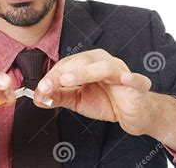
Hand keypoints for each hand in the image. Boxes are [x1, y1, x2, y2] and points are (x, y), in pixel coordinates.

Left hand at [34, 48, 153, 135]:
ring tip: (67, 81)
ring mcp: (122, 73)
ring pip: (105, 66)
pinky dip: (132, 78)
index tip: (40, 89)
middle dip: (62, 73)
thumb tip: (37, 96)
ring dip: (85, 72)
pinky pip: (137, 80)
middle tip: (47, 86)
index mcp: (90, 64)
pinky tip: (125, 79)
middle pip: (83, 61)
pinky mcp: (138, 87)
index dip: (52, 76)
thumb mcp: (78, 100)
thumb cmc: (107, 101)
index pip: (68, 64)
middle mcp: (105, 63)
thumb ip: (58, 96)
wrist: (134, 114)